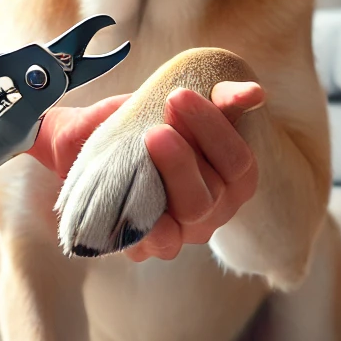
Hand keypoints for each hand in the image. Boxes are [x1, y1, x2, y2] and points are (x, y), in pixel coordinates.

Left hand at [31, 81, 262, 259]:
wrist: (86, 148)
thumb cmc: (143, 124)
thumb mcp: (175, 104)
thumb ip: (219, 98)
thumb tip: (254, 94)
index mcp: (230, 176)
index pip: (238, 161)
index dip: (213, 128)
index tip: (178, 95)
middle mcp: (214, 208)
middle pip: (213, 192)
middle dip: (183, 157)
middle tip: (155, 128)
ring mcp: (184, 231)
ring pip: (191, 213)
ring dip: (170, 178)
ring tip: (143, 147)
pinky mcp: (148, 246)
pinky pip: (159, 242)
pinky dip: (149, 222)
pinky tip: (130, 196)